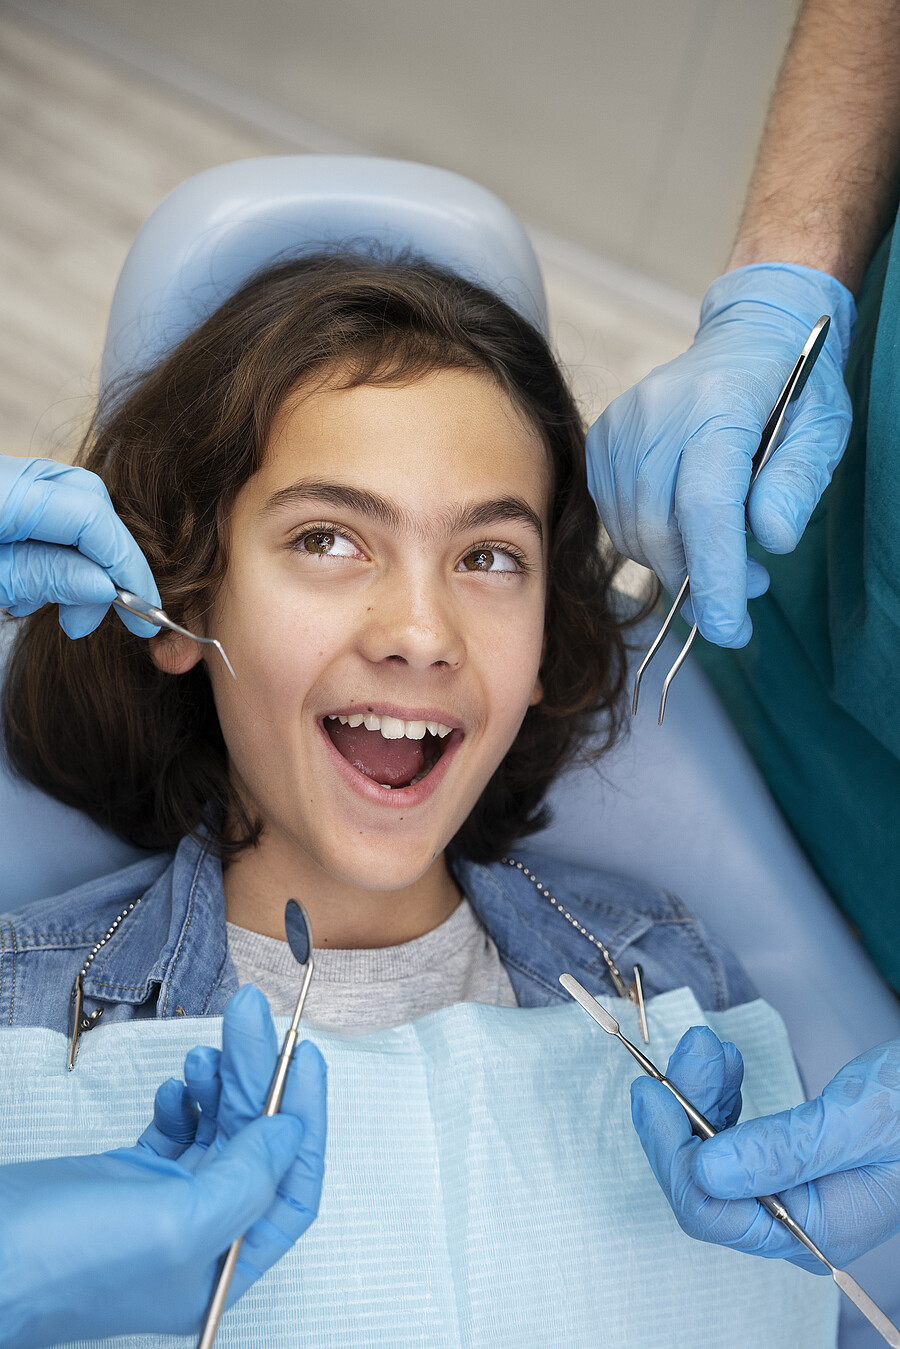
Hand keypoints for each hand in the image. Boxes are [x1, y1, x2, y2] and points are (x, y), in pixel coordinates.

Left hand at [0, 455, 159, 637]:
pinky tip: (33, 589)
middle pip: (88, 501)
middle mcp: (9, 474)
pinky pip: (43, 512)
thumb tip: (105, 585)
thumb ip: (42, 576)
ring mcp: (7, 481)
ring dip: (79, 562)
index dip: (126, 564)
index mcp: (4, 490)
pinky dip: (53, 551)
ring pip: (69, 507)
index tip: (144, 610)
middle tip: (89, 620)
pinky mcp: (3, 496)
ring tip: (59, 612)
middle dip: (106, 561)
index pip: (91, 516)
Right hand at [0, 985, 326, 1348]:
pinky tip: (176, 1085)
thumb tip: (291, 1133)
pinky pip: (177, 1131)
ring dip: (221, 1082)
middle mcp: (200, 1240)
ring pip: (217, 1131)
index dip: (304, 1119)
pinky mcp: (128, 1181)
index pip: (291, 1188)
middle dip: (257, 1076)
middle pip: (252, 1146)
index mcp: (222, 1268)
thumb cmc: (66, 1259)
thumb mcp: (177, 1222)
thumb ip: (248, 1179)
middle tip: (253, 1015)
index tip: (303, 1058)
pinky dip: (183, 1101)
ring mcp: (163, 1208)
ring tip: (207, 1050)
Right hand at [586, 263, 855, 645]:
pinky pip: (616, 517)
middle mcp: (657, 414)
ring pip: (633, 531)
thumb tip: (770, 539)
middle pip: (660, 527)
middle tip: (745, 591)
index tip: (728, 627)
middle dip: (699, 580)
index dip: (713, 575)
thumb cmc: (790, 387)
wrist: (745, 335)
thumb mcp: (822, 428)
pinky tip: (686, 526)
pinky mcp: (602, 440)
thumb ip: (796, 482)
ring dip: (676, 563)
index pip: (704, 505)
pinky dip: (650, 540)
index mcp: (718, 405)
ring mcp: (621, 426)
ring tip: (723, 554)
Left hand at [631, 1028, 899, 1272]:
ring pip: (711, 1153)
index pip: (710, 1211)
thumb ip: (784, 1150)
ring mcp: (788, 1191)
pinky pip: (730, 1136)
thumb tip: (707, 1169)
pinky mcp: (786, 1160)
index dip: (671, 1151)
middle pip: (702, 1181)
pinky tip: (726, 1063)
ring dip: (700, 1095)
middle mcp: (794, 1220)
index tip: (652, 1091)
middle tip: (690, 1049)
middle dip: (683, 1112)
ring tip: (712, 1045)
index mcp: (814, 1228)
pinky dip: (719, 1095)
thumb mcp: (855, 1121)